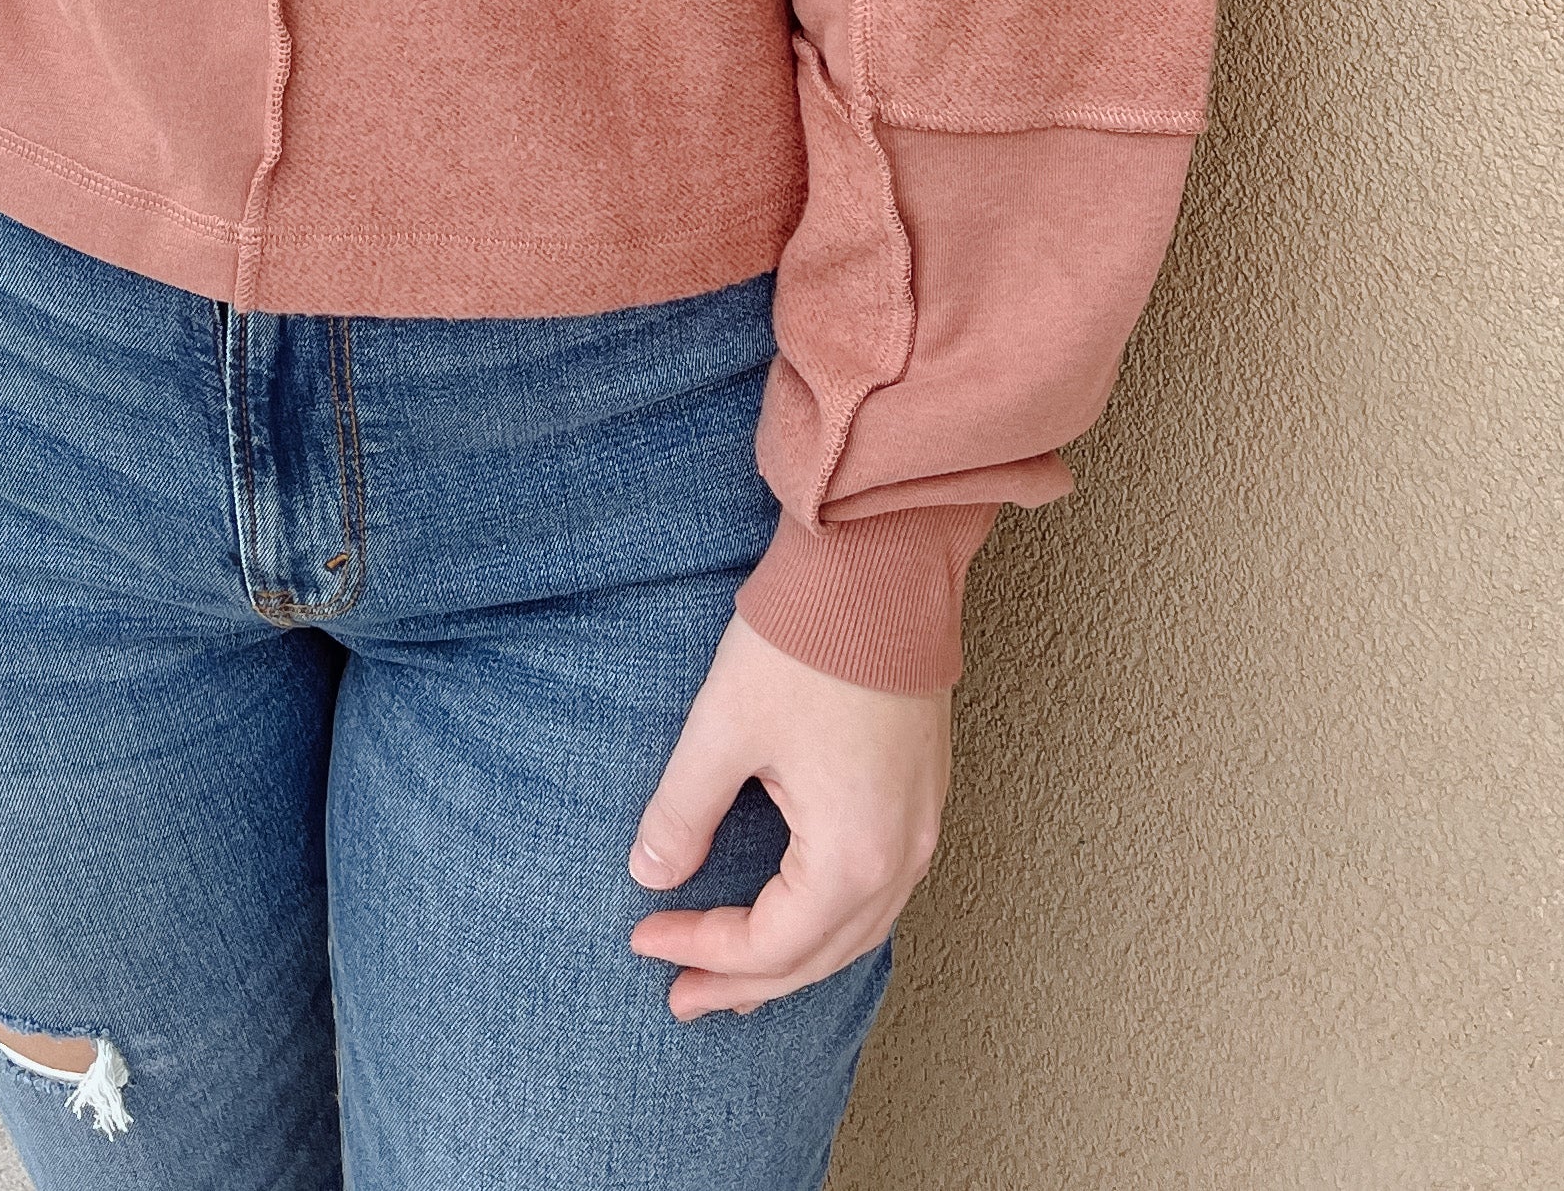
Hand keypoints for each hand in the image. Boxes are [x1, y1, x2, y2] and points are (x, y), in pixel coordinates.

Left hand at [627, 610, 949, 1017]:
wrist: (883, 564)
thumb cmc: (806, 641)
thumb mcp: (723, 727)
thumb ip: (684, 809)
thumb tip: (649, 872)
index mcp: (852, 852)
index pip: (770, 943)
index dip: (702, 949)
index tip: (642, 933)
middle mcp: (900, 856)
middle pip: (818, 956)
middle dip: (745, 982)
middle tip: (680, 999)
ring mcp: (920, 828)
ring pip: (855, 932)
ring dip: (791, 960)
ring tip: (734, 982)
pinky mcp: (922, 796)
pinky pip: (878, 894)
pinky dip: (829, 923)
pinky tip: (798, 917)